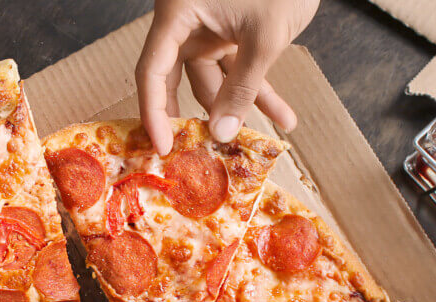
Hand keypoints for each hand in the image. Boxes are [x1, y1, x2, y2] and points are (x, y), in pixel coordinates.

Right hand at [137, 0, 319, 153]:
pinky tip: (283, 115)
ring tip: (259, 137)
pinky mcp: (230, 31)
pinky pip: (237, 68)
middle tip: (197, 153)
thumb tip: (222, 133)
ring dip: (240, 106)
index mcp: (178, 11)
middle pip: (175, 78)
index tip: (164, 147)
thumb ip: (242, 88)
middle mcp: (186, 20)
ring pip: (213, 78)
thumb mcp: (264, 39)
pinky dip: (257, 89)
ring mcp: (208, 26)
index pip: (152, 70)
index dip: (154, 112)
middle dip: (194, 114)